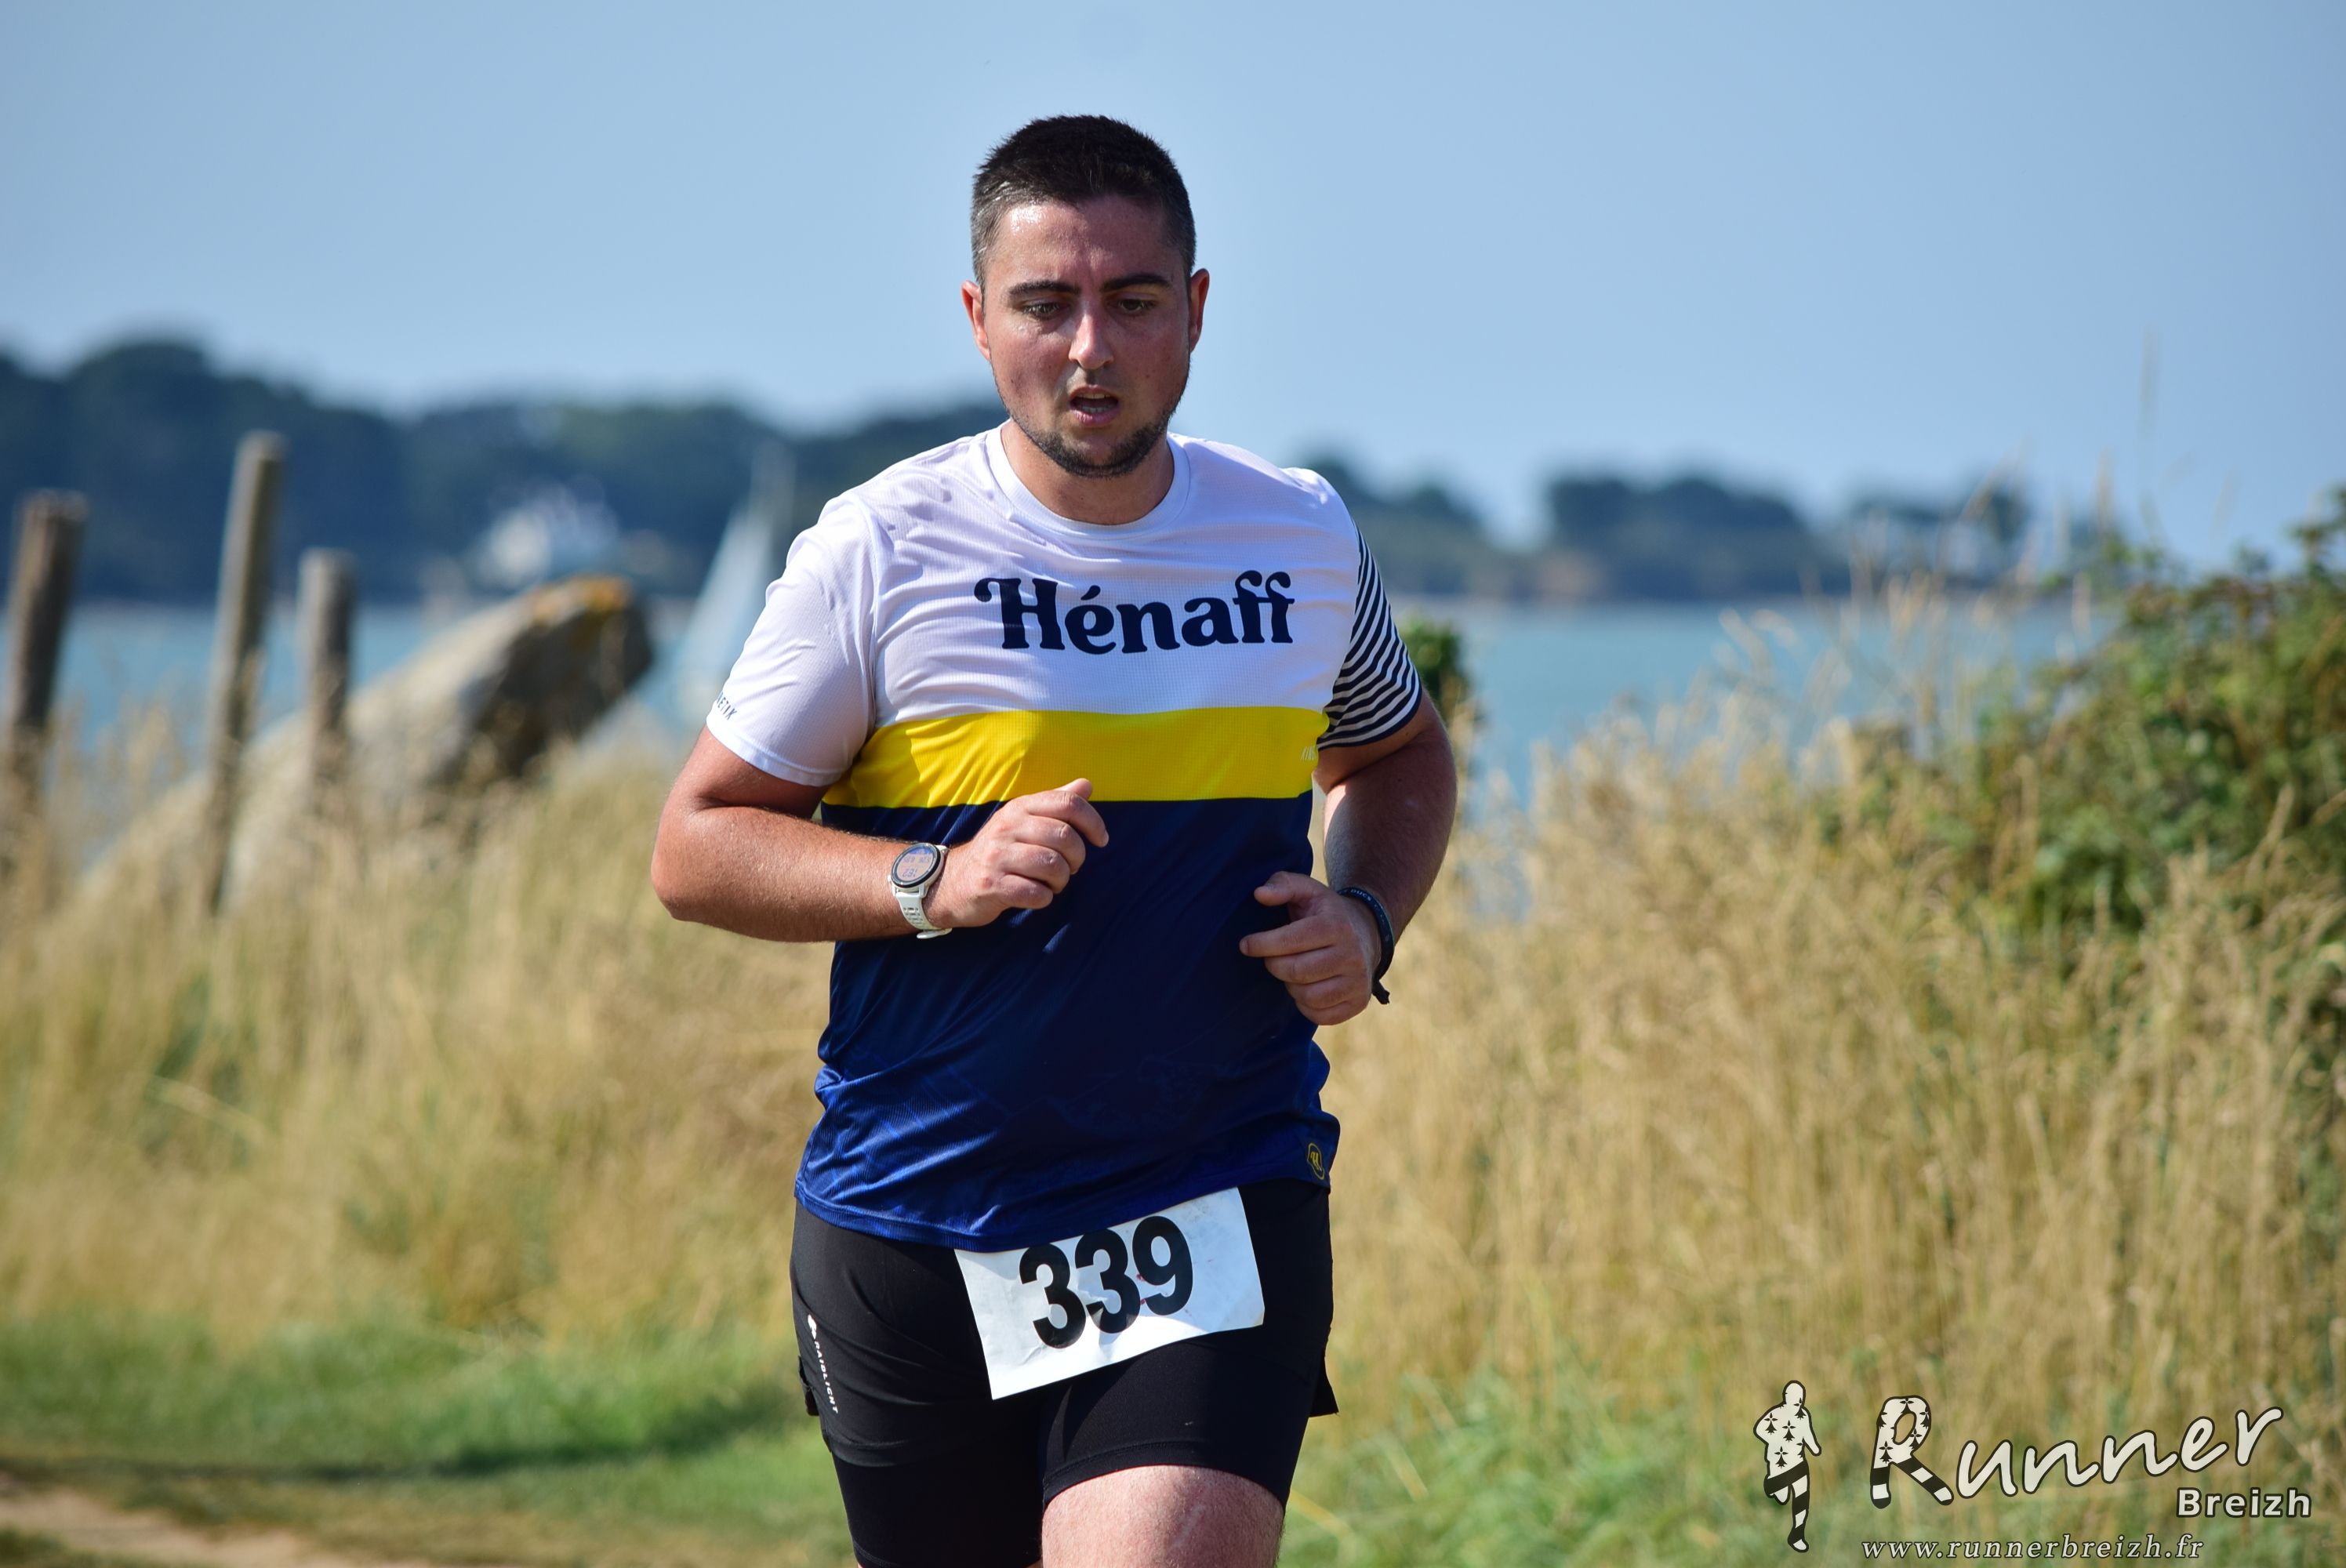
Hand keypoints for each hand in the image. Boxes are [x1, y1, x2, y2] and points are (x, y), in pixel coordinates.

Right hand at [927, 779, 1108, 928]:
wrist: (952, 881)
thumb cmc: (999, 851)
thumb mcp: (1023, 821)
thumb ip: (1054, 803)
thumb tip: (1086, 785)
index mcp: (1019, 807)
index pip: (1067, 803)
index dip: (1093, 822)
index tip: (1101, 840)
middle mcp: (1007, 826)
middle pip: (1065, 837)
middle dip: (1077, 858)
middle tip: (1070, 868)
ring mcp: (997, 856)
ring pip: (1053, 866)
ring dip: (1061, 881)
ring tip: (1052, 883)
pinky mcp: (992, 885)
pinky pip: (1037, 893)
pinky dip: (1044, 898)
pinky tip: (1035, 895)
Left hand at [1239, 871, 1381, 1025]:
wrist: (1366, 933)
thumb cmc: (1325, 912)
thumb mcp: (1307, 890)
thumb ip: (1282, 884)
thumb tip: (1260, 894)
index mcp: (1337, 925)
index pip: (1292, 941)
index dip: (1263, 944)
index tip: (1246, 944)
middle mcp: (1352, 955)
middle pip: (1297, 971)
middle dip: (1274, 965)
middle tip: (1270, 958)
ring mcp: (1358, 981)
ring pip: (1307, 996)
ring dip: (1289, 985)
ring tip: (1290, 970)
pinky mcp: (1358, 1003)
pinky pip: (1320, 1015)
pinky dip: (1304, 1005)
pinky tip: (1304, 987)